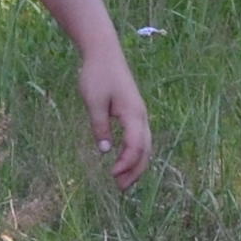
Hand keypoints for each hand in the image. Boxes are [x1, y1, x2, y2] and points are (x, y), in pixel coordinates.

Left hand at [78, 49, 154, 187]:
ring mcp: (140, 114)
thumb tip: (104, 151)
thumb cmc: (97, 75)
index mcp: (133, 113)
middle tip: (120, 188)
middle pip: (145, 150)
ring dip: (136, 165)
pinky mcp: (134, 113)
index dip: (126, 163)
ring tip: (122, 181)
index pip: (136, 145)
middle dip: (135, 171)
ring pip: (145, 146)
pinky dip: (135, 154)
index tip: (112, 174)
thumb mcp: (94, 102)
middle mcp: (141, 115)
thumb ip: (99, 126)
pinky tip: (123, 162)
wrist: (104, 52)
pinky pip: (140, 139)